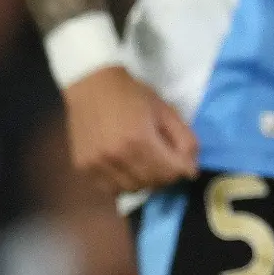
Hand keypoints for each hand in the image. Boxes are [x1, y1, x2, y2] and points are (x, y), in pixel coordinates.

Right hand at [62, 65, 198, 194]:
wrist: (91, 85)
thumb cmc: (132, 94)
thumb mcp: (165, 110)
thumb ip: (184, 139)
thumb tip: (191, 169)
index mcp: (139, 139)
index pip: (170, 172)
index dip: (183, 170)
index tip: (186, 164)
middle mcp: (116, 156)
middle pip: (152, 183)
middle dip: (166, 176)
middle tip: (166, 161)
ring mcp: (96, 164)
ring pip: (132, 189)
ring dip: (145, 181)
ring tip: (146, 163)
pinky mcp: (83, 168)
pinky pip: (110, 189)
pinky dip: (124, 183)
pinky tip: (127, 167)